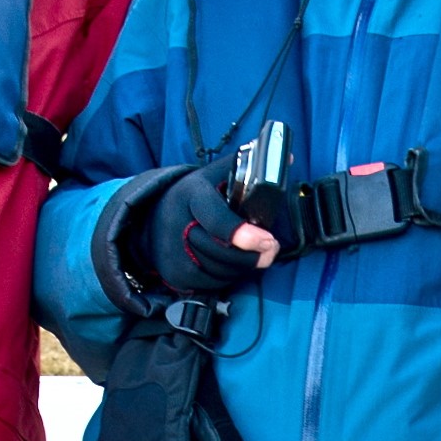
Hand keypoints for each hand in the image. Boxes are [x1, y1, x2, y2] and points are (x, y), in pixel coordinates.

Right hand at [125, 156, 281, 294]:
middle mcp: (179, 226)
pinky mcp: (174, 275)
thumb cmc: (194, 196)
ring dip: (243, 267)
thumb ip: (248, 165)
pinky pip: (210, 283)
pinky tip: (234, 265)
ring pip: (219, 270)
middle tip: (271, 249)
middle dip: (252, 255)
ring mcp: (173, 253)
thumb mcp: (214, 174)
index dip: (242, 233)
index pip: (217, 219)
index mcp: (192, 196)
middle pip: (222, 251)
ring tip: (256, 256)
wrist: (153, 219)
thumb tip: (287, 157)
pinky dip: (227, 277)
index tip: (267, 240)